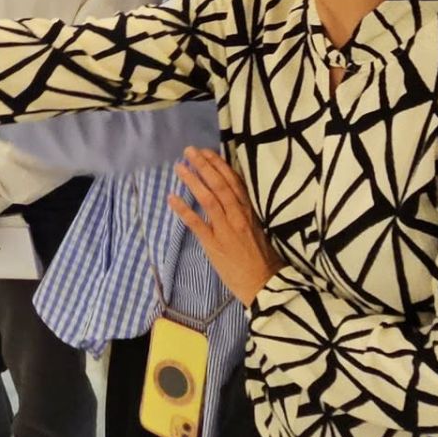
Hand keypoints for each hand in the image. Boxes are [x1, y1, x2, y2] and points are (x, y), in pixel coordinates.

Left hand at [168, 147, 282, 305]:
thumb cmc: (265, 261)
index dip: (220, 165)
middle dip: (204, 165)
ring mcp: (226, 229)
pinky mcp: (215, 244)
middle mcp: (238, 216)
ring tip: (179, 167)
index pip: (235, 182)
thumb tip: (232, 199)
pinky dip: (183, 209)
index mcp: (251, 212)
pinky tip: (171, 198)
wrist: (266, 286)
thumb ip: (246, 214)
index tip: (207, 152)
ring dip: (192, 181)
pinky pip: (197, 223)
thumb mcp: (260, 231)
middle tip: (189, 151)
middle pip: (220, 185)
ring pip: (208, 199)